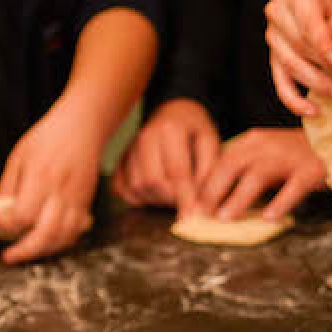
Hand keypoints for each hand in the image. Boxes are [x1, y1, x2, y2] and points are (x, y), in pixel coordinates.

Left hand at [0, 100, 100, 263]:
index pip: (23, 214)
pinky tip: (47, 243)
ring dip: (43, 250)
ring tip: (27, 252)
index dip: (8, 223)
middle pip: (45, 234)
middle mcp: (60, 192)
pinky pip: (75, 232)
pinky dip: (61, 242)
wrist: (82, 127)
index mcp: (41, 177)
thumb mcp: (19, 156)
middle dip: (25, 250)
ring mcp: (76, 200)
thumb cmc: (48, 138)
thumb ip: (8, 186)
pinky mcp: (85, 204)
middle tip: (9, 257)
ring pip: (63, 238)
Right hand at [112, 99, 220, 214]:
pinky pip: (121, 189)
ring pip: (137, 187)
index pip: (177, 172)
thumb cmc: (195, 131)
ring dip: (156, 199)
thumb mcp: (211, 143)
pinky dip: (136, 198)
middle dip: (170, 198)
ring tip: (172, 194)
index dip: (185, 198)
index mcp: (170, 130)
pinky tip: (153, 194)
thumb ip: (208, 171)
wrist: (173, 114)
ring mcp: (129, 149)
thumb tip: (199, 205)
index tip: (193, 217)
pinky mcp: (120, 160)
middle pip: (153, 182)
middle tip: (185, 199)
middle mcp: (144, 137)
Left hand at [196, 128, 326, 221]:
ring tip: (225, 218)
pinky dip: (281, 202)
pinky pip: (293, 187)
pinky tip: (270, 217)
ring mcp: (289, 157)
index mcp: (252, 141)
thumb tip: (215, 198)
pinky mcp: (310, 170)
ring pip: (258, 176)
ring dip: (238, 198)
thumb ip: (243, 170)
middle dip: (213, 191)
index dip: (204, 184)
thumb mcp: (265, 155)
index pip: (221, 161)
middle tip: (200, 215)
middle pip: (232, 166)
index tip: (192, 206)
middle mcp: (267, 146)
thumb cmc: (297, 156)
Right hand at [265, 0, 331, 117]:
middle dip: (325, 65)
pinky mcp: (275, 60)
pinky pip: (281, 85)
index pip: (307, 22)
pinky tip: (315, 112)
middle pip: (298, 45)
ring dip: (318, 83)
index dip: (323, 44)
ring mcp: (273, 37)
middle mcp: (277, 12)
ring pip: (291, 66)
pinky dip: (297, 102)